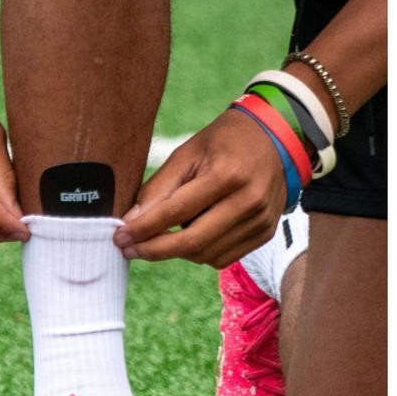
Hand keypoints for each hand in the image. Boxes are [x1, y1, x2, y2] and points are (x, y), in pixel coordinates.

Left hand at [114, 108, 285, 267]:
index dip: (143, 229)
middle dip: (154, 250)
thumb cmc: (225, 141)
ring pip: (205, 255)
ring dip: (175, 252)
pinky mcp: (265, 233)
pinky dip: (199, 253)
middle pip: (192, 242)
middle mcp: (248, 202)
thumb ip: (159, 187)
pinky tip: (189, 236)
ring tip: (160, 237)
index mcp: (227, 175)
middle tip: (128, 249)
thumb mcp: (187, 152)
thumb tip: (132, 221)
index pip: (176, 212)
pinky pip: (223, 258)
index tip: (119, 236)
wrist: (277, 138)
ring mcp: (260, 221)